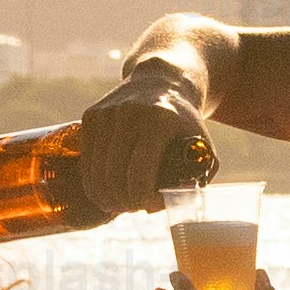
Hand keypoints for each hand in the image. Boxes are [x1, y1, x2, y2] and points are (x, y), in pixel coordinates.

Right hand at [69, 67, 213, 211]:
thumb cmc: (182, 119)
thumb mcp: (202, 141)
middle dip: (123, 202)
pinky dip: (93, 181)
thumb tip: (177, 201)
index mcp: (158, 123)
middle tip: (132, 209)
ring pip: (95, 172)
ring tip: (118, 205)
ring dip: (105, 196)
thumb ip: (203, 172)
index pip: (140, 175)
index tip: (149, 206)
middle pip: (114, 177)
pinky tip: (105, 189)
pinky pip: (86, 160)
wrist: (161, 80)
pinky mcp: (91, 115)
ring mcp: (106, 114)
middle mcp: (128, 115)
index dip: (142, 200)